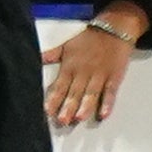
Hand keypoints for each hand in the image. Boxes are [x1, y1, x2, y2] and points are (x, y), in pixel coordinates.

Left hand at [42, 3, 144, 126]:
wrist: (113, 30)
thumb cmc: (88, 39)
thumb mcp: (66, 45)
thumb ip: (51, 55)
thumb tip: (36, 59)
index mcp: (70, 66)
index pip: (59, 86)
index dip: (53, 99)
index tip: (47, 111)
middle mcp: (84, 72)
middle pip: (74, 93)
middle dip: (67, 107)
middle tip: (62, 121)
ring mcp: (100, 75)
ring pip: (91, 94)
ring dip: (85, 107)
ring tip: (78, 118)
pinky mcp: (114, 77)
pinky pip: (111, 92)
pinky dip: (108, 103)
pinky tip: (104, 114)